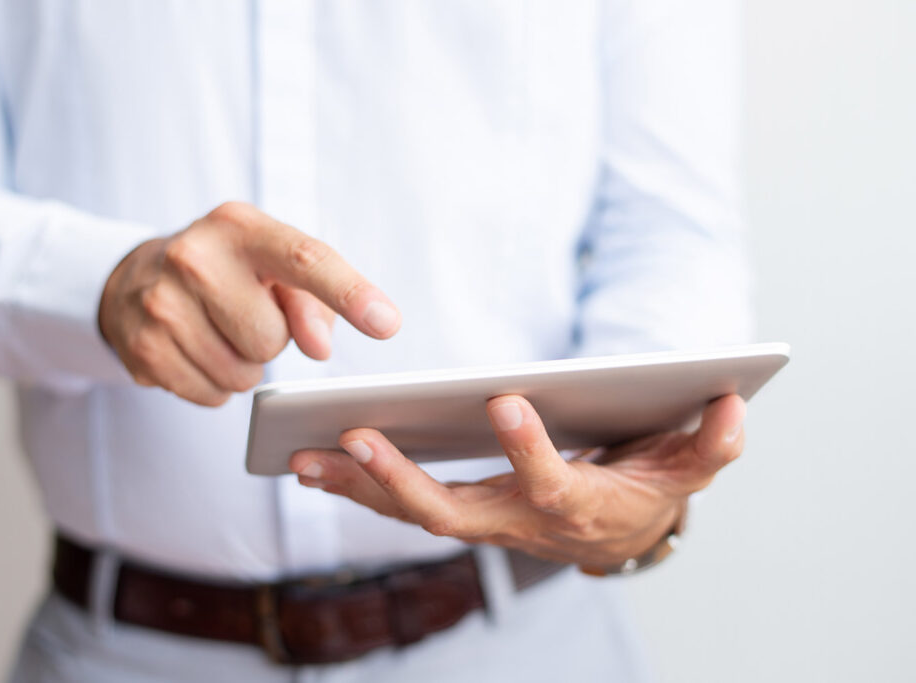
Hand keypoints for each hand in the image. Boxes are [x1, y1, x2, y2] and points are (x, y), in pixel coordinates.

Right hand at [99, 202, 400, 405]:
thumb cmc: (228, 271)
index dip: (350, 294)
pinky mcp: (143, 347)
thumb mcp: (273, 267)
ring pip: (242, 375)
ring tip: (217, 331)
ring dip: (242, 365)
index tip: (387, 323)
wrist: (136, 278)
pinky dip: (213, 383)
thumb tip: (319, 348)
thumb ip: (312, 300)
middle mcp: (194, 256)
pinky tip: (195, 350)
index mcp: (240, 227)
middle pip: (271, 337)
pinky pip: (211, 395)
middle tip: (243, 313)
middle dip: (269, 338)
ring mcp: (161, 303)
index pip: (306, 260)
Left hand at [288, 394, 745, 566]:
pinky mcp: (459, 509)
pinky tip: (315, 458)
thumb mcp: (689, 468)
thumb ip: (712, 442)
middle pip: (452, 511)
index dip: (530, 449)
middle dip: (401, 478)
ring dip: (358, 484)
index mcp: (575, 506)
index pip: (549, 482)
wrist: (616, 532)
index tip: (504, 400)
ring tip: (301, 453)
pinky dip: (359, 484)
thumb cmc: (647, 490)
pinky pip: (400, 503)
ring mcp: (482, 520)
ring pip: (411, 511)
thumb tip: (732, 403)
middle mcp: (517, 522)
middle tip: (353, 435)